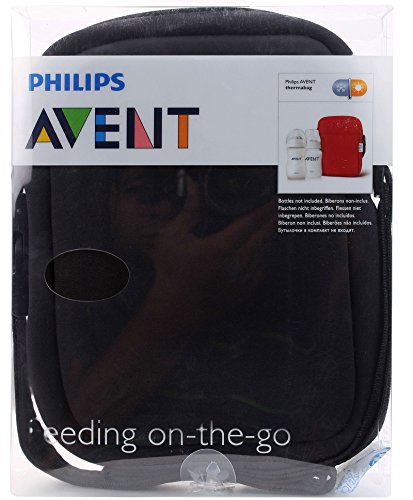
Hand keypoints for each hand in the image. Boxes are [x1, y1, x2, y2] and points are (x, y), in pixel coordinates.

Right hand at [151, 177, 274, 317]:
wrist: (174, 309)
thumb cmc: (170, 272)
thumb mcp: (173, 237)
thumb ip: (188, 211)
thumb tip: (192, 187)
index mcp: (221, 248)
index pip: (250, 223)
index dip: (265, 209)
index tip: (276, 200)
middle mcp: (235, 264)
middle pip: (261, 238)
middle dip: (272, 222)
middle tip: (281, 210)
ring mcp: (240, 281)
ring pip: (261, 256)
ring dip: (267, 241)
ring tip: (270, 230)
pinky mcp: (240, 294)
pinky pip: (258, 274)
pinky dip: (262, 262)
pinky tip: (261, 256)